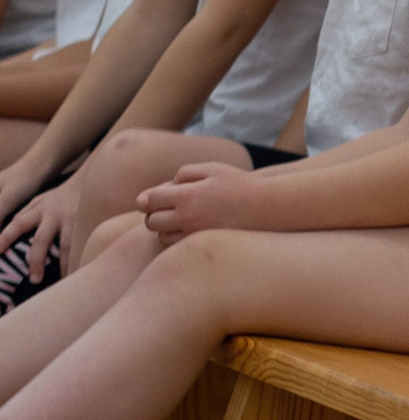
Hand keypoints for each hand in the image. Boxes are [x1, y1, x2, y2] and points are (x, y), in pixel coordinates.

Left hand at [0, 173, 79, 283]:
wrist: (89, 180)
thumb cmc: (60, 197)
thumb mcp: (40, 201)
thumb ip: (27, 216)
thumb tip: (10, 235)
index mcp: (36, 209)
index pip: (17, 223)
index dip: (6, 236)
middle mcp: (52, 215)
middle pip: (40, 239)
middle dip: (35, 260)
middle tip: (33, 280)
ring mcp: (70, 220)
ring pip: (64, 246)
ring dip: (62, 265)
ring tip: (62, 282)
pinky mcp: (86, 225)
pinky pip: (83, 246)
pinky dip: (80, 260)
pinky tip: (79, 273)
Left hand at [138, 161, 260, 245]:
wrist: (271, 208)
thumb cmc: (239, 185)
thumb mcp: (211, 170)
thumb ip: (182, 175)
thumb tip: (161, 189)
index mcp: (186, 196)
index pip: (149, 200)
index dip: (150, 199)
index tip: (159, 198)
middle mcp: (188, 218)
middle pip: (152, 222)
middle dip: (154, 215)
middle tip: (166, 211)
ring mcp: (197, 236)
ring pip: (163, 238)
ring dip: (165, 230)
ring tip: (181, 222)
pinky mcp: (207, 248)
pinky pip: (179, 249)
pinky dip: (178, 242)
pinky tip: (191, 232)